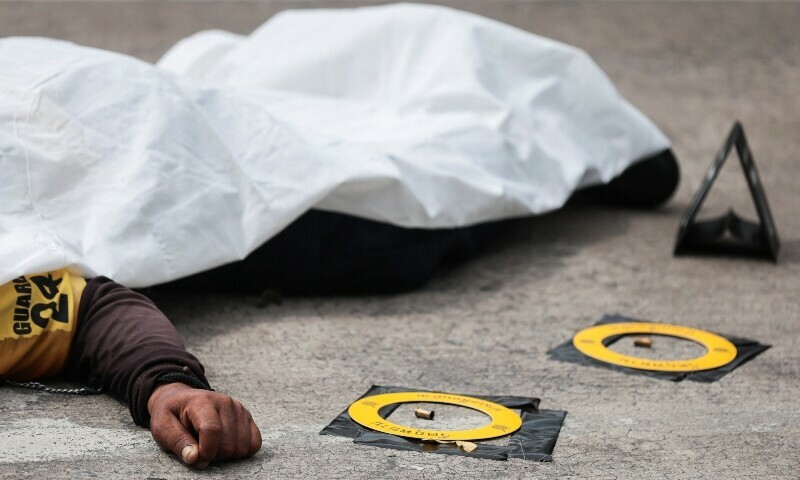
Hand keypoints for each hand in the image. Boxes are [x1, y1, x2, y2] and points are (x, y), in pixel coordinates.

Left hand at [147, 382, 261, 468]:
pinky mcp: (247, 416)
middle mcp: (225, 402)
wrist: (181, 400)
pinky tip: (227, 446)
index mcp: (202, 402)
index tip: (196, 458)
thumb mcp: (162, 427)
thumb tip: (195, 458)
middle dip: (214, 456)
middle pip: (228, 444)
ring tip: (212, 447)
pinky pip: (255, 443)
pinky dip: (242, 451)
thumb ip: (177, 442)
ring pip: (242, 446)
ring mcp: (239, 409)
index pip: (212, 430)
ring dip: (227, 455)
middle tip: (201, 451)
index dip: (205, 452)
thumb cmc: (171, 415)